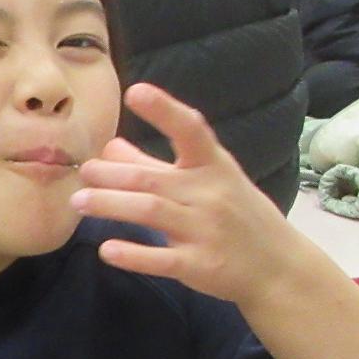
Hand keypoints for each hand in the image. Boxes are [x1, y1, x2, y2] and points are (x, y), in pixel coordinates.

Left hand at [71, 83, 303, 307]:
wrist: (279, 266)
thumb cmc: (236, 214)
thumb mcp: (206, 181)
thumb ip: (154, 164)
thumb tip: (109, 147)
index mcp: (213, 166)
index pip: (191, 130)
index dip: (163, 110)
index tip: (135, 92)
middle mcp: (210, 194)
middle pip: (152, 178)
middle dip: (112, 175)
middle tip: (84, 173)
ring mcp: (206, 231)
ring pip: (150, 211)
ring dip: (110, 205)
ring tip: (79, 203)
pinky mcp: (200, 266)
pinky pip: (162, 259)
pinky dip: (133, 254)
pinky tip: (107, 249)